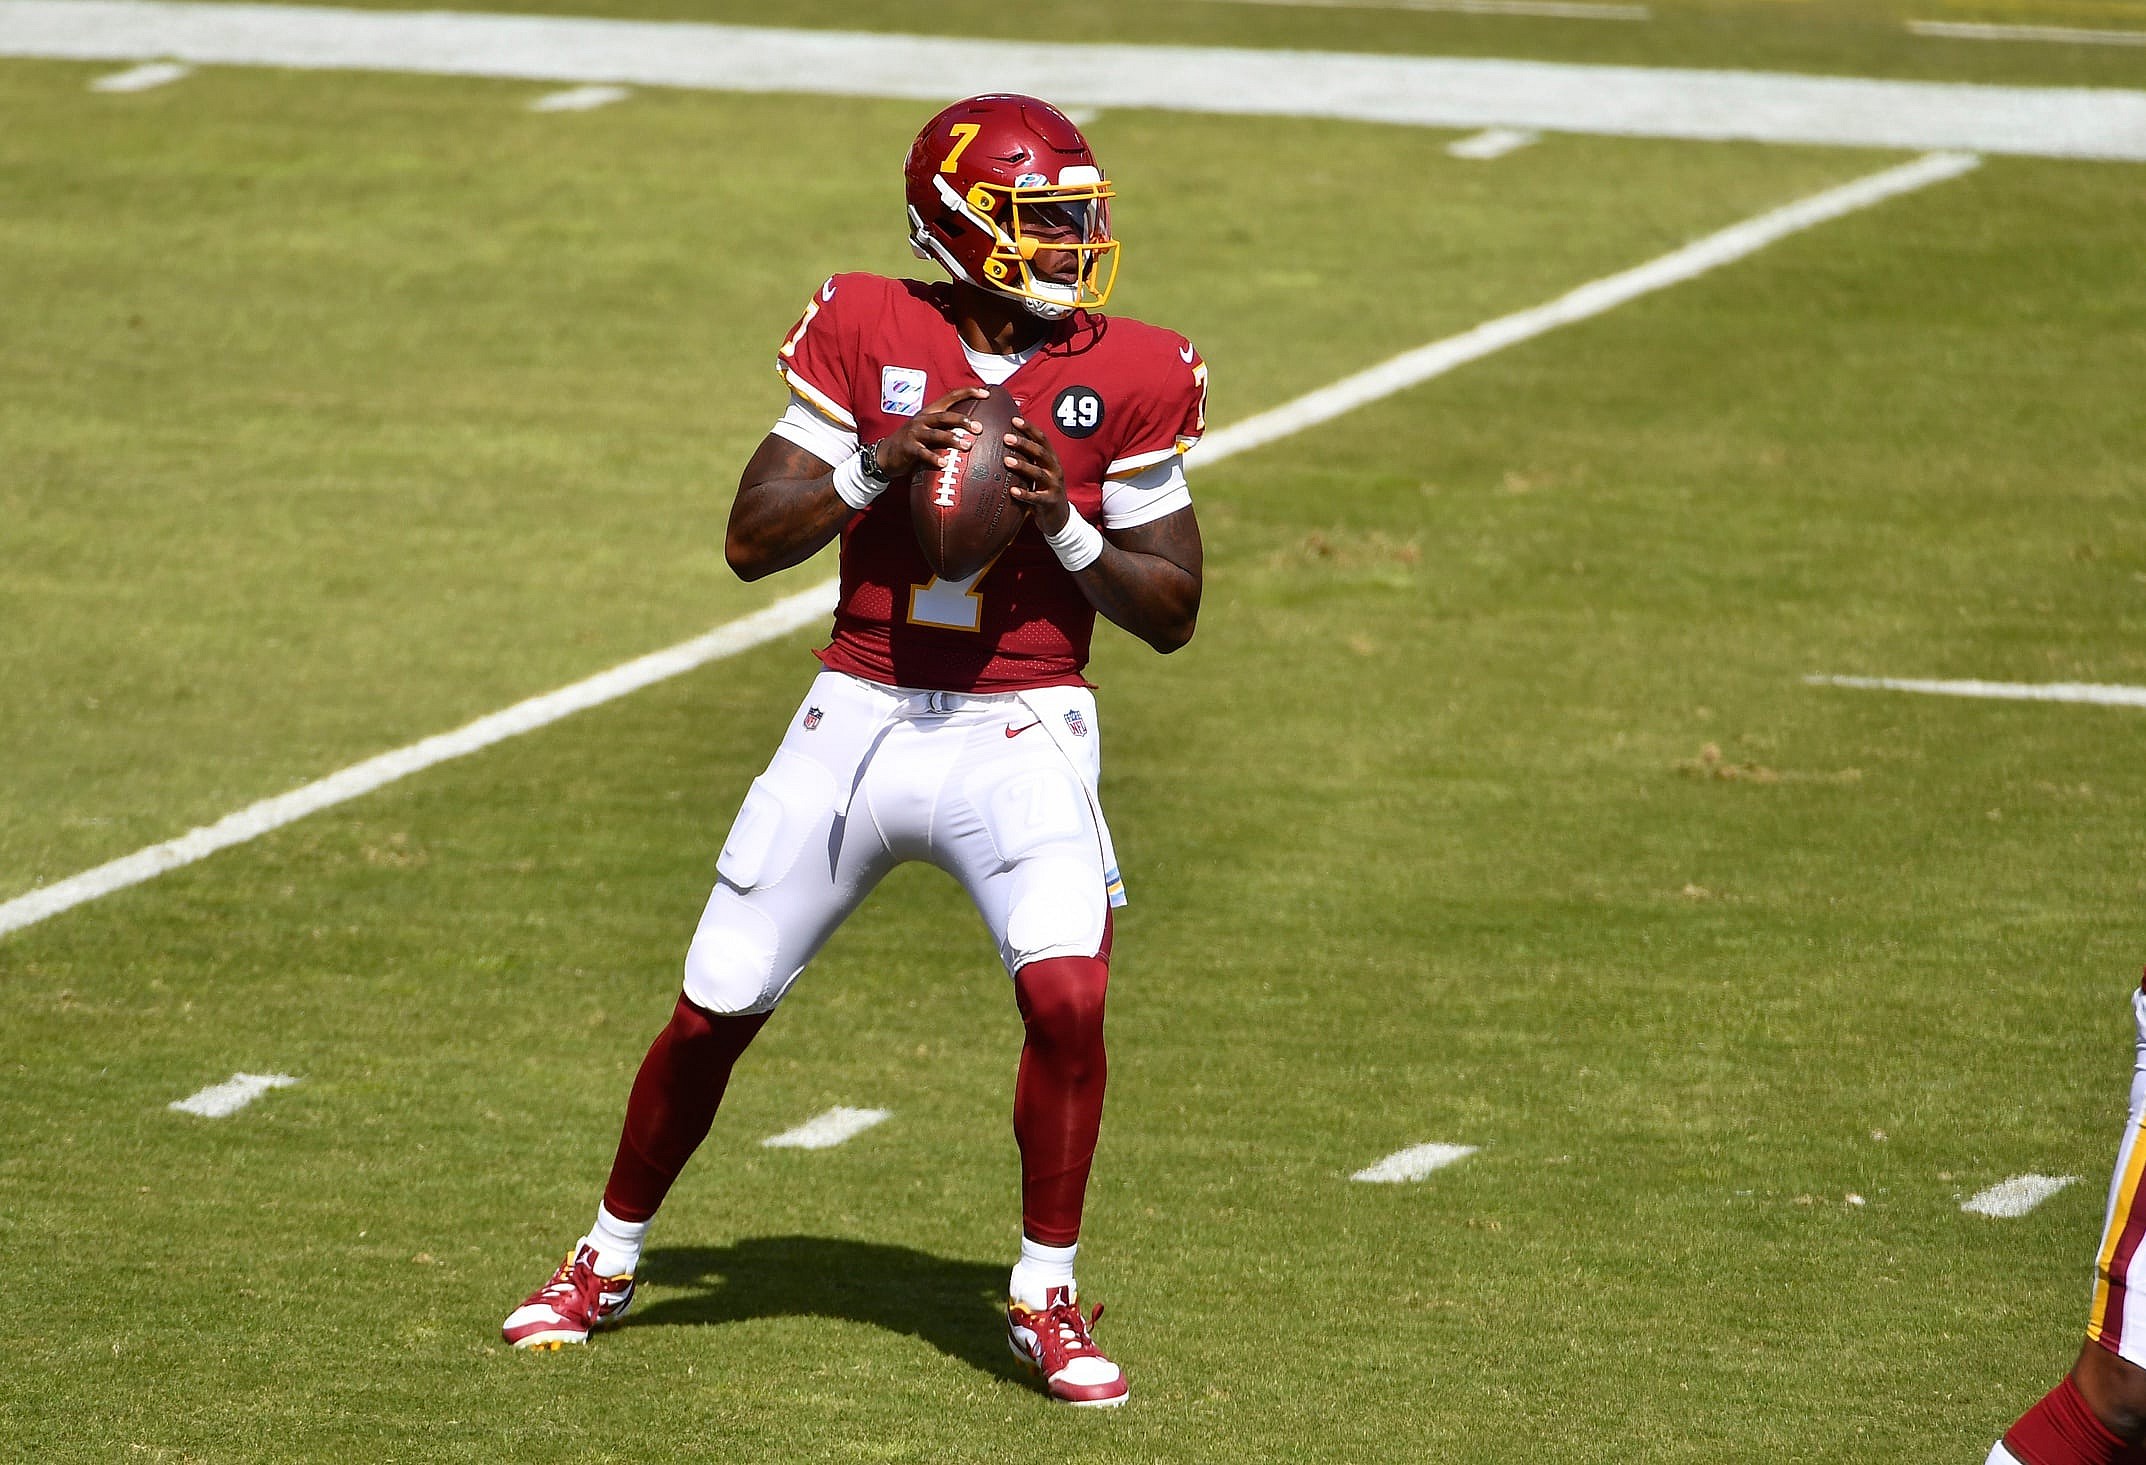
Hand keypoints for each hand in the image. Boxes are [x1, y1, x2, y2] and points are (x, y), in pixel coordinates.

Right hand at [872, 388, 988, 478]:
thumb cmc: (913, 442)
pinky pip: (923, 453)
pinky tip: (944, 463)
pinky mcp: (908, 449)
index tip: (986, 393)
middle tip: (979, 428)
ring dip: (952, 439)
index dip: (968, 392)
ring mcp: (915, 434)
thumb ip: (946, 428)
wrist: (886, 455)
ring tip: (967, 446)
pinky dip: (934, 458)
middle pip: (945, 416)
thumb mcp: (928, 430)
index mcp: (930, 412)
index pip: (950, 397)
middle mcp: (923, 420)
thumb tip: (972, 430)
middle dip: (963, 420)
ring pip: (936, 434)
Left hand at [1003, 416, 1070, 533]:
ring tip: (1007, 461)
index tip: (1014, 420)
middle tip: (1006, 438)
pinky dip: (1025, 494)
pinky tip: (1013, 491)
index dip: (1029, 429)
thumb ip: (1028, 459)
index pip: (1042, 439)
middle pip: (1040, 453)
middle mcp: (1055, 470)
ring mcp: (1054, 486)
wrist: (1059, 517)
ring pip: (1038, 473)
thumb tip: (1005, 441)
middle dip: (1024, 444)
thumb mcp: (1039, 472)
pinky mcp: (1050, 502)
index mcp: (1051, 460)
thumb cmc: (1043, 490)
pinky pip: (1037, 498)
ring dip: (1023, 466)